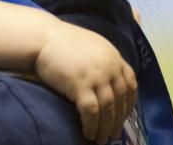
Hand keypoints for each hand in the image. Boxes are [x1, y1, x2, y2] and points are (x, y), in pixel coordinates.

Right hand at [34, 20, 137, 144]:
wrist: (42, 37)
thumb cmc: (62, 41)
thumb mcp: (91, 45)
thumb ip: (103, 60)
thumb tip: (108, 80)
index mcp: (113, 57)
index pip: (130, 85)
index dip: (129, 103)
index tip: (124, 116)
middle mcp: (109, 67)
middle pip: (120, 100)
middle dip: (118, 121)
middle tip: (113, 134)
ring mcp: (96, 77)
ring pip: (107, 109)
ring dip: (105, 128)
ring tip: (101, 139)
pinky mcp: (80, 86)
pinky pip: (91, 112)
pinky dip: (91, 126)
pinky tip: (88, 133)